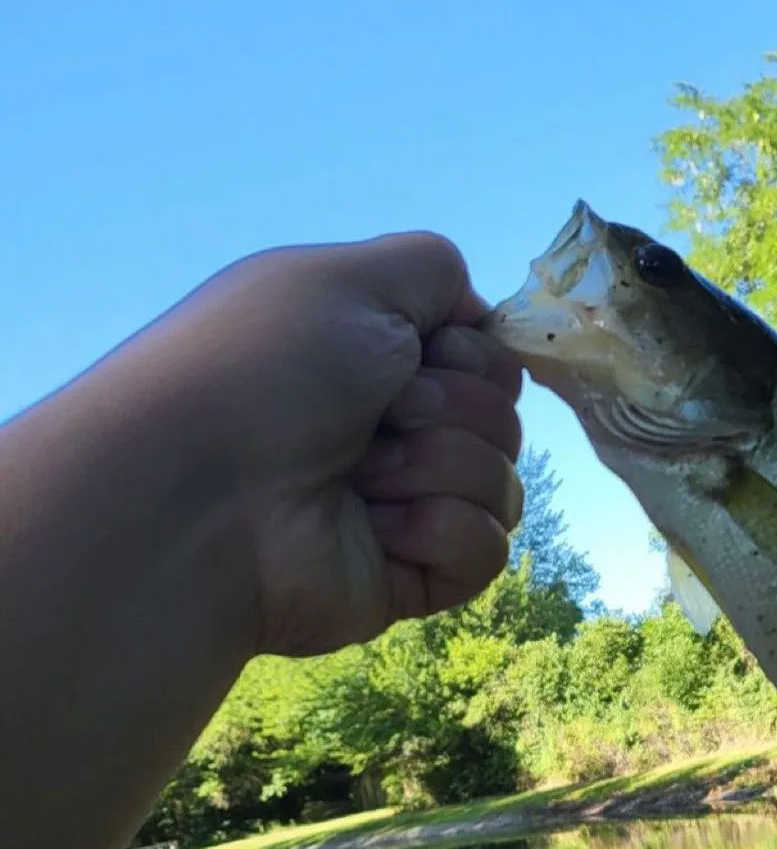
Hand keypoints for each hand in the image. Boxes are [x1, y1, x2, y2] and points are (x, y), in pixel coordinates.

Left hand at [141, 232, 523, 656]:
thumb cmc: (267, 370)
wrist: (202, 495)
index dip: (473, 354)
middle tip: (380, 418)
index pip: (488, 360)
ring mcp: (404, 510)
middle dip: (454, 409)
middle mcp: (393, 435)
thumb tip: (478, 316)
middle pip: (503, 419)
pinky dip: (443, 531)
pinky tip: (380, 529)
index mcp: (378, 365)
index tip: (423, 354)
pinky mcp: (410, 578)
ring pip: (502, 485)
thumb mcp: (349, 277)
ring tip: (363, 479)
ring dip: (441, 467)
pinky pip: (485, 552)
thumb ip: (432, 269)